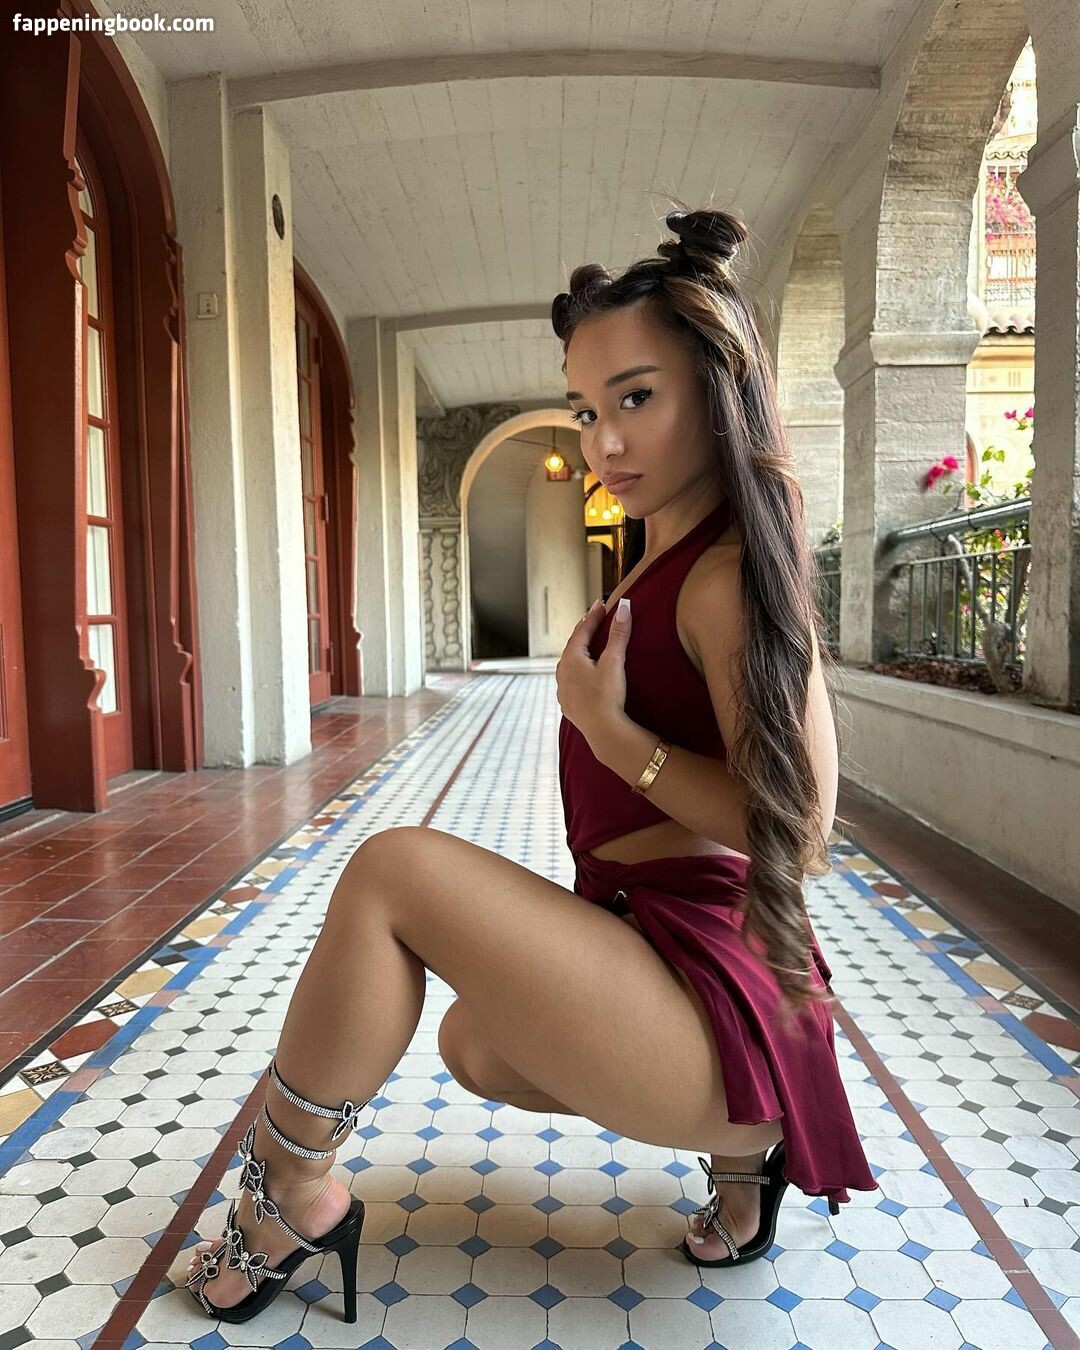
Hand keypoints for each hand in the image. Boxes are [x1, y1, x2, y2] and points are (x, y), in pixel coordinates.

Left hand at [555, 596, 632, 748]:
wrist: (602, 731)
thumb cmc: (607, 695)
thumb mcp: (614, 662)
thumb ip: (618, 634)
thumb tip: (624, 609)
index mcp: (571, 659)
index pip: (582, 631)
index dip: (593, 617)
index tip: (601, 605)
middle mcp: (562, 672)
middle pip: (572, 646)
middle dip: (583, 631)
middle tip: (592, 618)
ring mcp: (563, 689)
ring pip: (569, 664)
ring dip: (578, 651)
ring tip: (585, 644)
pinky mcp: (568, 704)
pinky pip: (570, 681)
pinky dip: (576, 671)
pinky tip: (581, 675)